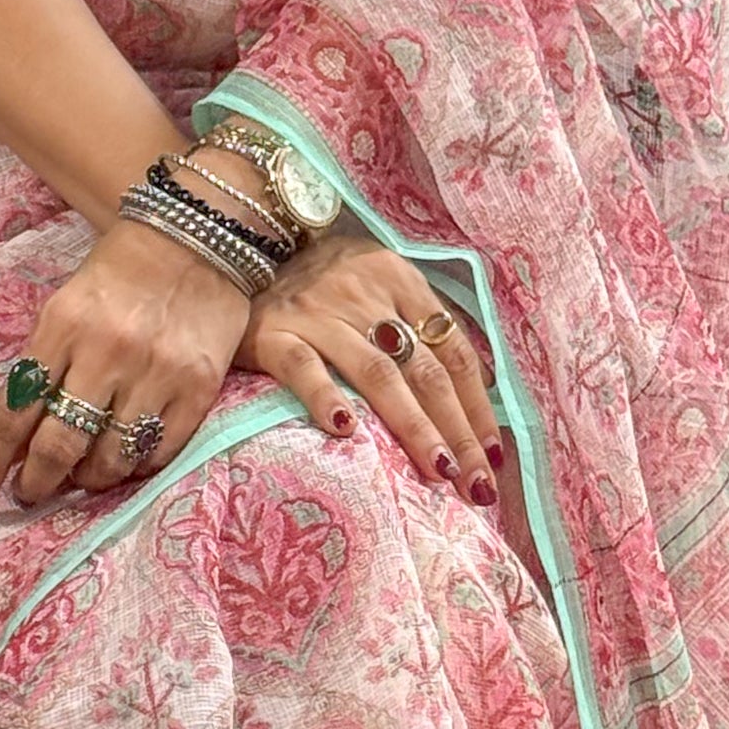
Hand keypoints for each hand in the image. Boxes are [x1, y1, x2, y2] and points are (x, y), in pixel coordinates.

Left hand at [0, 218, 250, 505]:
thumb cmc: (120, 273)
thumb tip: (20, 440)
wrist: (198, 236)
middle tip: (32, 491)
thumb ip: (43, 366)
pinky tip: (125, 460)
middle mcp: (107, 353)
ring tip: (82, 476)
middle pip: (59, 446)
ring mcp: (156, 372)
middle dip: (37, 481)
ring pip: (110, 459)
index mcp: (62, 326)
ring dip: (88, 479)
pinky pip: (158, 452)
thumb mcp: (66, 307)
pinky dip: (134, 467)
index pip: (14, 411)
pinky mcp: (198, 387)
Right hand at [249, 234, 502, 502]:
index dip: (478, 405)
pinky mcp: (274, 332)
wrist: (235, 243)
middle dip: (457, 431)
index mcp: (398, 278)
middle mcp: (365, 293)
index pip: (452, 350)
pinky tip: (345, 432)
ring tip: (437, 470)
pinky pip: (304, 368)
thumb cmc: (317, 277)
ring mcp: (319, 313)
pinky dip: (327, 397)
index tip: (492, 456)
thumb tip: (472, 390)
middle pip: (424, 370)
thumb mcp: (374, 283)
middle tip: (476, 485)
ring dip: (413, 425)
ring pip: (377, 374)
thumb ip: (414, 324)